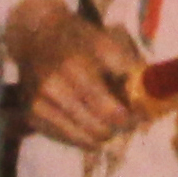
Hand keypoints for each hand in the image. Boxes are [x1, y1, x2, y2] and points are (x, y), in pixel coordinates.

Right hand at [5, 0, 148, 152]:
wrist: (35, 36)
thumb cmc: (77, 39)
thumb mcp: (107, 43)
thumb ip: (129, 71)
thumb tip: (147, 102)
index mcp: (76, 69)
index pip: (111, 112)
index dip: (130, 119)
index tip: (138, 115)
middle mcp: (53, 90)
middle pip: (98, 130)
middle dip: (117, 128)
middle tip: (124, 118)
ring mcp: (39, 106)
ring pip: (83, 140)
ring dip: (101, 135)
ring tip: (106, 119)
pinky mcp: (31, 117)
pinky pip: (66, 140)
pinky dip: (81, 135)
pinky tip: (86, 120)